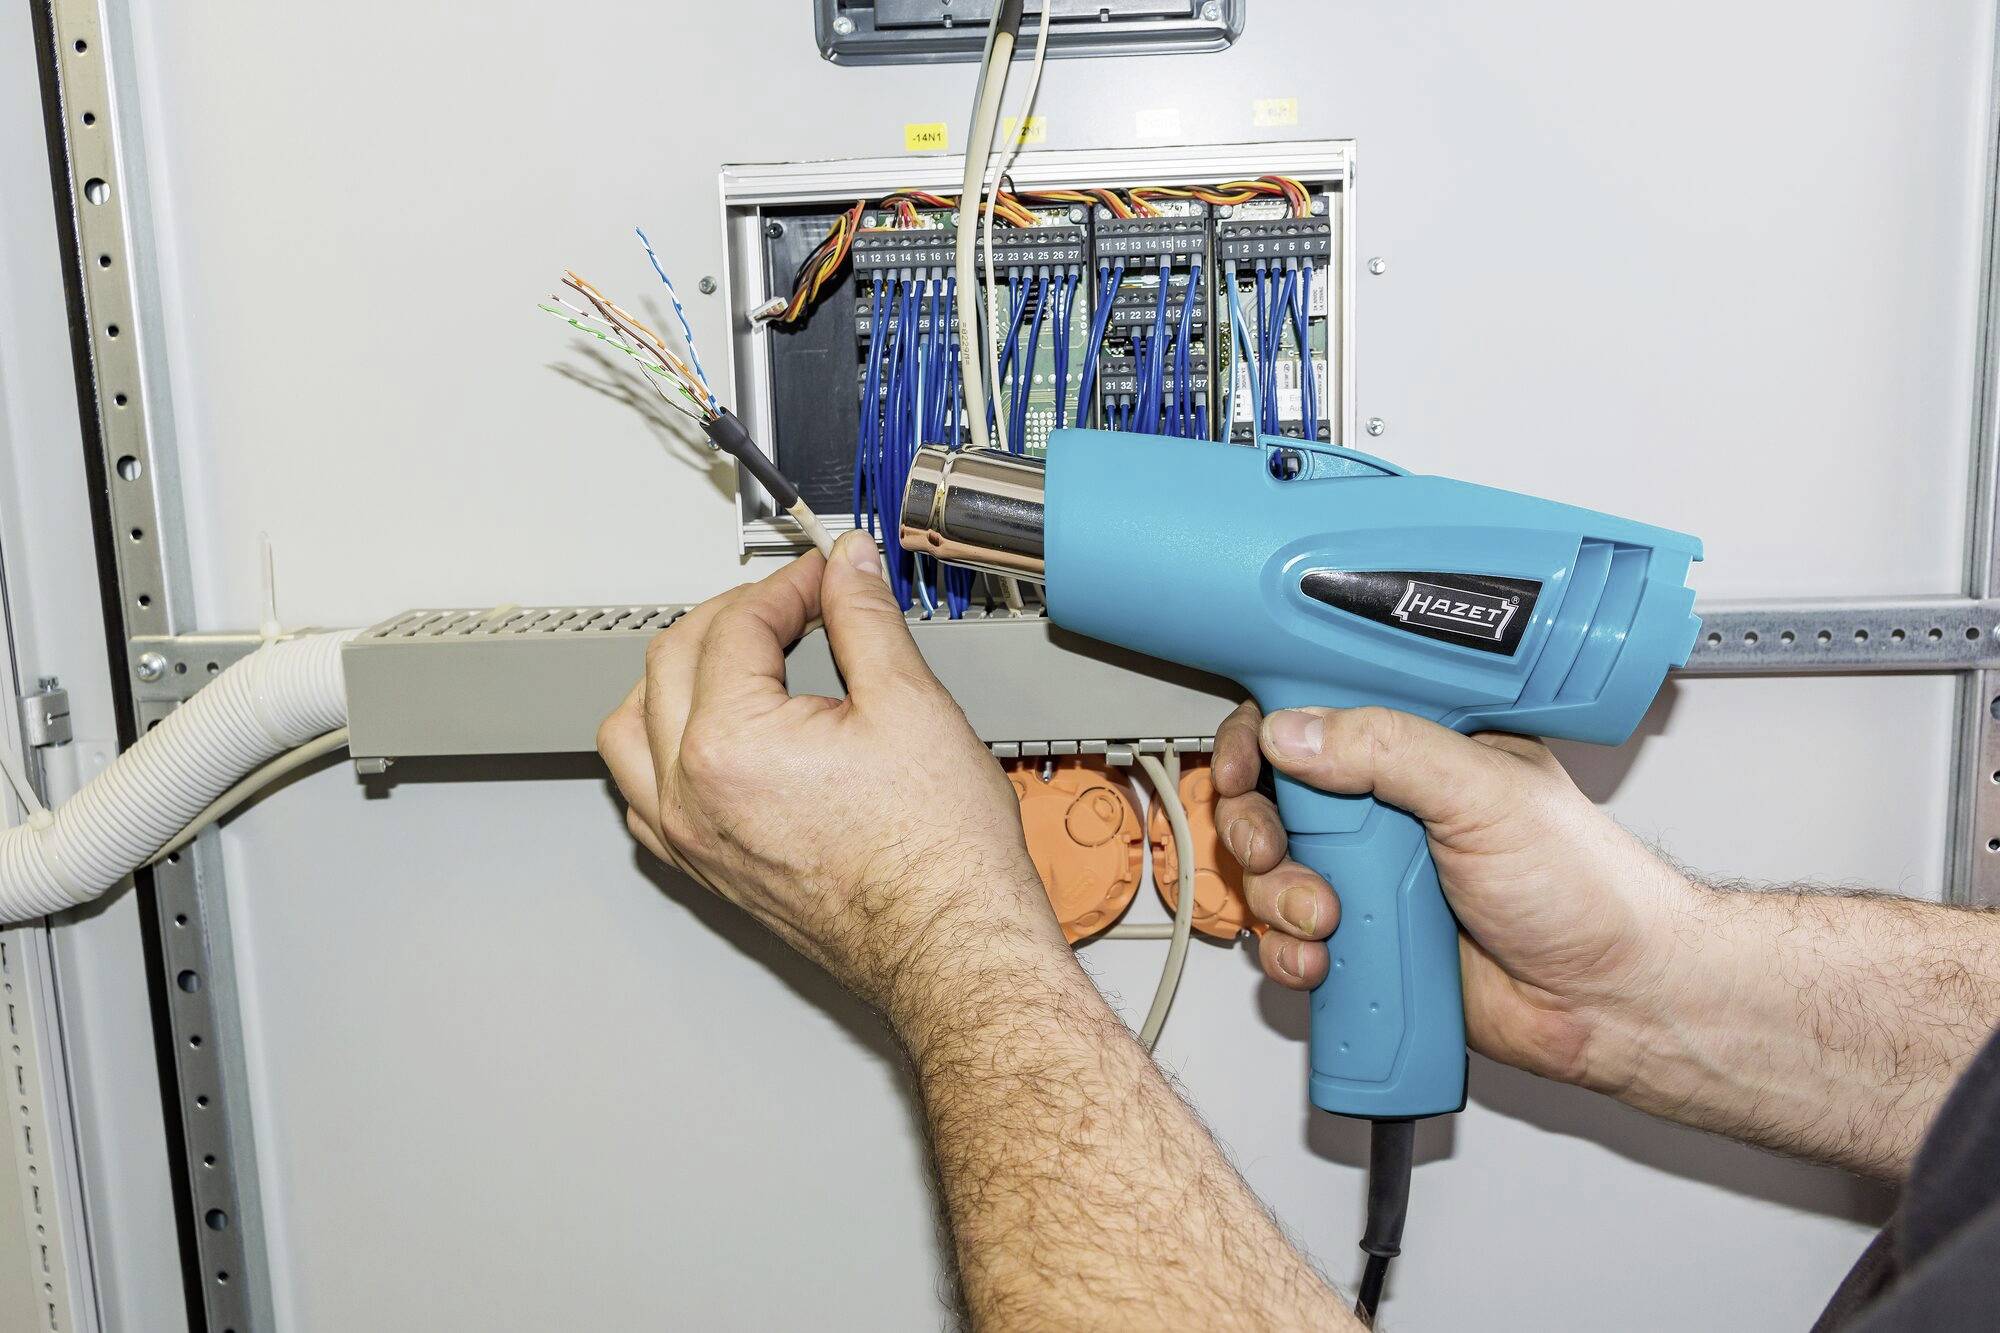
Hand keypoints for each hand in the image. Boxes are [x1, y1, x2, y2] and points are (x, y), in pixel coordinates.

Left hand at [596, 531, 1067, 1015]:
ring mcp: (690, 840)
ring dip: (675, 677)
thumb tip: (849, 568)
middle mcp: (689, 795)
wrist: (954, 946)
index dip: (788, 585)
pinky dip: (664, 749)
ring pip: (632, 729)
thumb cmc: (939, 856)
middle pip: (672, 662)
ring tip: (737, 657)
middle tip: (797, 603)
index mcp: (728, 745)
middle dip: (734, 616)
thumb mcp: (910, 703)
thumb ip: (864, 619)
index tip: (826, 577)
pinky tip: (714, 734)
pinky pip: (644, 795)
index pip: (735, 627)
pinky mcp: (706, 871)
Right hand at [1208, 702, 1696, 1087]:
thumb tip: (1294, 732)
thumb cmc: (1588, 887)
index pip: (1312, 717)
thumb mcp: (1485, 792)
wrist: (1613, 1003)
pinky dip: (1290, 955)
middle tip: (1276, 849)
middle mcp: (1387, 810)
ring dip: (1276, 900)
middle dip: (1255, 829)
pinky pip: (1289, 943)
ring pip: (1269, 876)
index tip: (1244, 762)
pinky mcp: (1366, 944)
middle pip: (1270, 800)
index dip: (1261, 736)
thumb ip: (1388, 750)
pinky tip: (1324, 960)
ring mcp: (1372, 880)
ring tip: (1329, 918)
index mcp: (1418, 750)